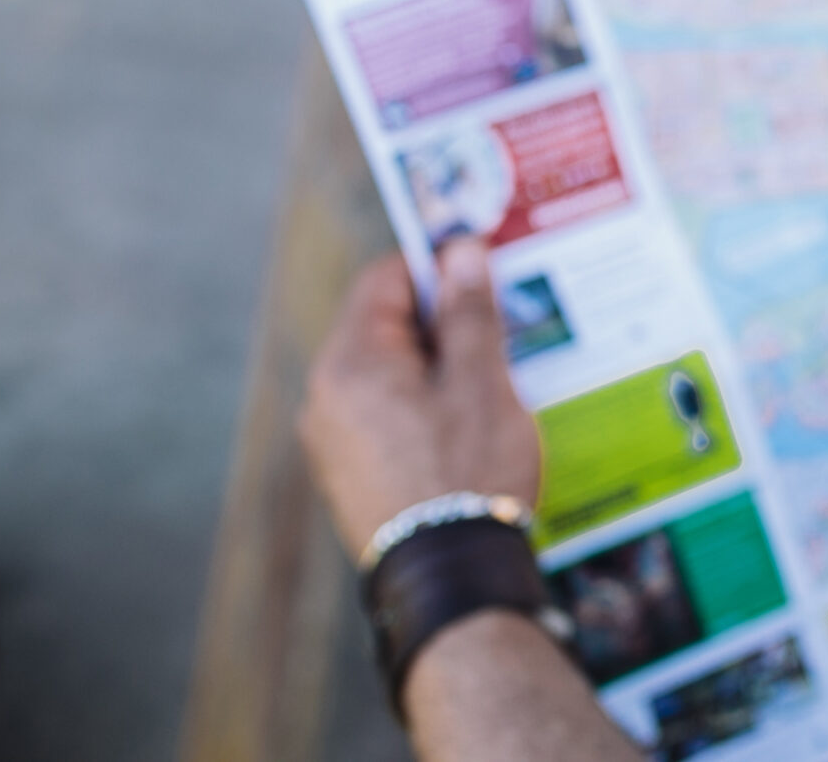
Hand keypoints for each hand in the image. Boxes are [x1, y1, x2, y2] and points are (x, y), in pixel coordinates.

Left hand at [300, 238, 541, 555]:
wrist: (448, 578)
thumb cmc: (468, 471)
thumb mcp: (481, 381)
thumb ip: (469, 310)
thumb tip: (461, 249)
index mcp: (351, 362)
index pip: (386, 279)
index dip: (438, 266)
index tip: (487, 271)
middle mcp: (325, 396)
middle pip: (385, 326)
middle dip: (443, 319)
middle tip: (502, 329)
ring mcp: (331, 439)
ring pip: (388, 373)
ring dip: (437, 365)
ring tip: (493, 383)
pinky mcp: (347, 473)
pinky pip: (384, 414)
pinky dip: (423, 405)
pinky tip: (467, 427)